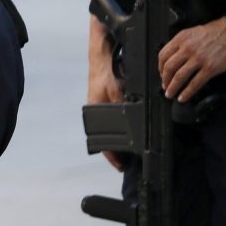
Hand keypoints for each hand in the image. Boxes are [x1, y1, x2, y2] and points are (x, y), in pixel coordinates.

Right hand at [85, 46, 125, 171]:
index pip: (101, 141)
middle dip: (116, 151)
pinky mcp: (105, 104)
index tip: (120, 166)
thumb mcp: (115, 88)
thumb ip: (121, 102)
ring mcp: (100, 109)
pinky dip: (119, 130)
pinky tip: (129, 132)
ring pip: (109, 131)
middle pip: (105, 139)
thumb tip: (130, 117)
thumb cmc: (104, 73)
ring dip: (118, 141)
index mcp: (95, 113)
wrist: (100, 59)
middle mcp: (96, 114)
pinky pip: (112, 122)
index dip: (111, 156)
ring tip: (130, 151)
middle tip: (128, 162)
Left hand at [157, 17, 225, 103]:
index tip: (161, 74)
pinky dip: (187, 92)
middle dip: (165, 80)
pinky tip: (184, 97)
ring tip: (171, 94)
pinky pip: (195, 83)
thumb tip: (175, 56)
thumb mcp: (194, 31)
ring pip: (179, 77)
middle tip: (165, 86)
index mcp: (182, 38)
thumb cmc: (218, 30)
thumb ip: (183, 43)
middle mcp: (188, 48)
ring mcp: (199, 59)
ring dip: (173, 88)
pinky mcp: (210, 68)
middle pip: (169, 68)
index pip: (163, 55)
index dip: (159, 68)